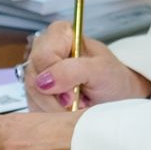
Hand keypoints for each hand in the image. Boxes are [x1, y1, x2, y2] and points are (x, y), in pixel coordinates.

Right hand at [22, 21, 150, 111]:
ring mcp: (37, 72)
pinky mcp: (35, 93)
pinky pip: (34, 107)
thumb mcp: (101, 70)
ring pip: (32, 95)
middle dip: (56, 97)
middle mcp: (44, 50)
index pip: (43, 55)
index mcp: (60, 34)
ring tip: (77, 106)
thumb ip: (73, 70)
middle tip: (79, 102)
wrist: (118, 98)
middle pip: (33, 76)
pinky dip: (52, 115)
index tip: (73, 93)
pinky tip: (68, 111)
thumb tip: (44, 82)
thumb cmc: (113, 79)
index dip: (56, 77)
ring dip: (55, 108)